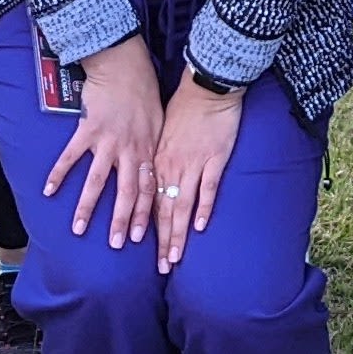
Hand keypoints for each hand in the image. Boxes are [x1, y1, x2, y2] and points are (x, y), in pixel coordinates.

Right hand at [43, 42, 166, 248]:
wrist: (124, 65)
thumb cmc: (143, 91)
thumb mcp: (158, 122)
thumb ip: (153, 147)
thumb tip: (153, 169)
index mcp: (148, 150)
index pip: (149, 190)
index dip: (144, 215)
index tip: (139, 238)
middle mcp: (129, 150)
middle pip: (126, 193)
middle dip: (120, 221)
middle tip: (114, 245)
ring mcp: (108, 141)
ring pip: (98, 181)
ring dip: (87, 207)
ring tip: (77, 229)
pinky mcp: (87, 130)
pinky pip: (71, 156)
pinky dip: (59, 173)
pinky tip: (48, 191)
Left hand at [148, 74, 246, 272]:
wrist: (206, 85)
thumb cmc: (184, 106)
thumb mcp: (161, 132)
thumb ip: (158, 156)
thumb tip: (152, 175)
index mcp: (156, 160)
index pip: (147, 200)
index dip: (143, 226)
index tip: (138, 248)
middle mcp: (170, 166)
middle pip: (163, 211)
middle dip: (161, 241)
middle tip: (161, 267)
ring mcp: (192, 164)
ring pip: (181, 206)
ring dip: (178, 234)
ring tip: (175, 258)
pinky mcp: (214, 158)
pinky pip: (207, 188)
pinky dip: (204, 208)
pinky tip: (200, 227)